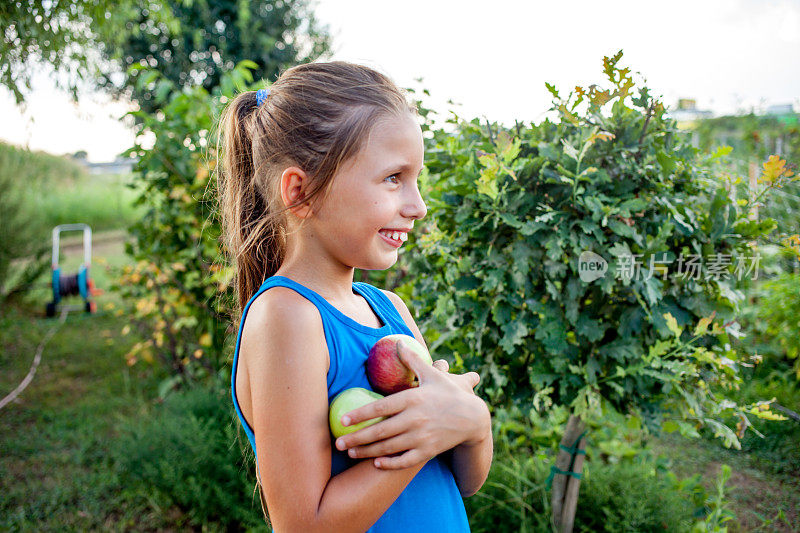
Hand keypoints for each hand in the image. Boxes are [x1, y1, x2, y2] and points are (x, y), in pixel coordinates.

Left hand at [334, 340, 489, 469]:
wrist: (474, 418)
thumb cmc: (449, 393)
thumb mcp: (433, 374)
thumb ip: (413, 360)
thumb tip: (399, 342)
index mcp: (413, 398)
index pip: (381, 408)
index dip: (360, 415)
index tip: (343, 420)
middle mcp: (416, 419)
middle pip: (380, 432)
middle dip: (356, 438)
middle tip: (338, 443)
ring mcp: (422, 437)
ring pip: (388, 448)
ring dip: (367, 451)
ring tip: (350, 452)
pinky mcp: (428, 451)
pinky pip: (405, 460)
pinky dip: (389, 463)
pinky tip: (376, 463)